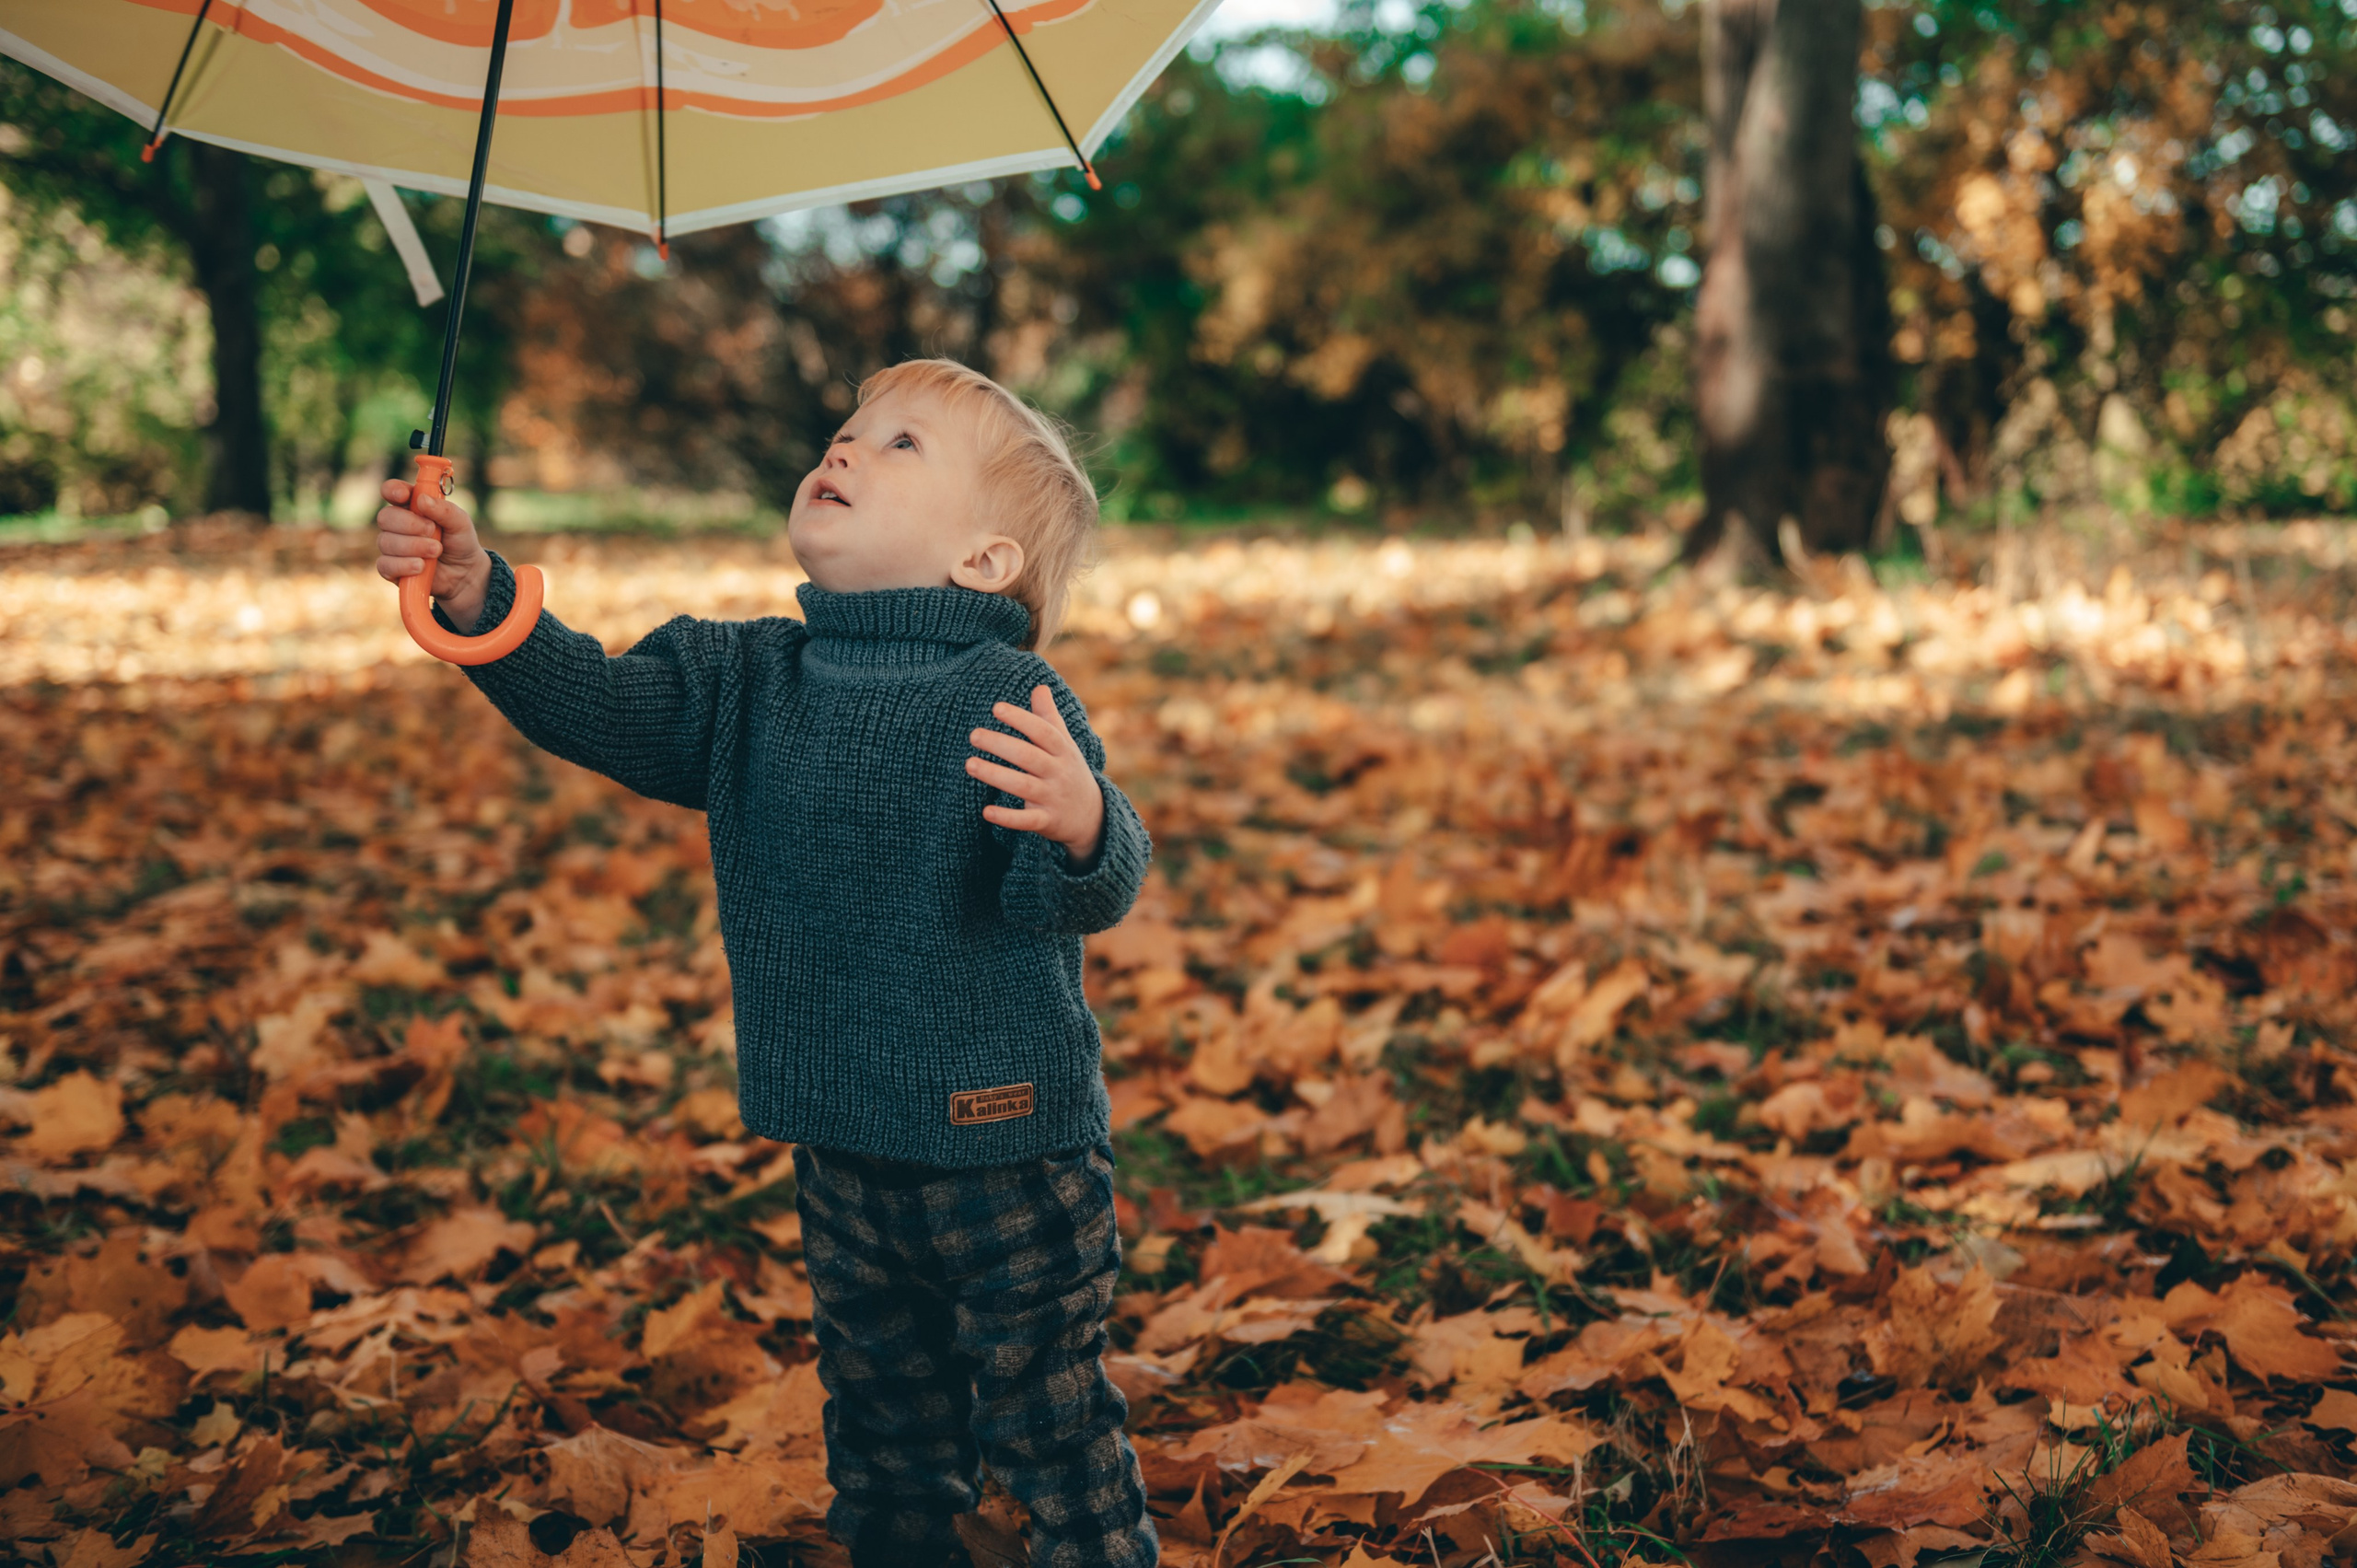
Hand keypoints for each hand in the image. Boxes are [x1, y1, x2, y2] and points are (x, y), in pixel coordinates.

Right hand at [376, 477, 490, 631]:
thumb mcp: (461, 523)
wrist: (464, 573)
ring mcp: (392, 546)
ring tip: (436, 551)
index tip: (403, 496)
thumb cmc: (460, 542)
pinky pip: (385, 564)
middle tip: (432, 531)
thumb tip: (422, 500)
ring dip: (413, 546)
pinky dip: (404, 565)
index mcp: (411, 505)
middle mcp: (397, 523)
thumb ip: (445, 510)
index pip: (392, 491)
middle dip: (410, 524)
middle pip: (385, 517)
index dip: (393, 490)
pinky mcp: (391, 568)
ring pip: (386, 542)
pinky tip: (421, 567)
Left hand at [967, 685, 1105, 865]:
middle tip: (973, 735)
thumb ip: (1049, 718)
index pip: (1042, 731)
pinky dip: (1007, 817)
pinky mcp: (1047, 821)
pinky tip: (986, 811)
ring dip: (996, 775)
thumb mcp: (1065, 744)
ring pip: (1023, 786)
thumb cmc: (1069, 771)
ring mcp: (1053, 797)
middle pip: (1029, 756)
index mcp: (1063, 750)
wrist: (1092, 816)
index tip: (996, 708)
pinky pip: (1026, 820)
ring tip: (969, 764)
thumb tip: (1039, 687)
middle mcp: (1058, 772)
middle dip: (1001, 745)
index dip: (1021, 719)